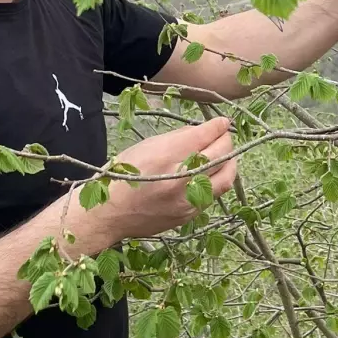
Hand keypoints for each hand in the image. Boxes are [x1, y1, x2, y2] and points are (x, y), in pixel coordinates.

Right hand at [90, 117, 236, 242]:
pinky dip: (216, 180)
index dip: (218, 126)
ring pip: (226, 176)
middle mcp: (181, 178)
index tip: (222, 122)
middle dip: (226, 140)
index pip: (205, 135)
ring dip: (229, 161)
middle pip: (221, 153)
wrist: (108, 215)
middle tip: (223, 135)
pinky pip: (214, 194)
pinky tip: (210, 174)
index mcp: (166, 156)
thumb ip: (177, 138)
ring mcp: (188, 200)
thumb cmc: (122, 175)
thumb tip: (202, 131)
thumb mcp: (145, 146)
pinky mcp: (189, 215)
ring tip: (222, 154)